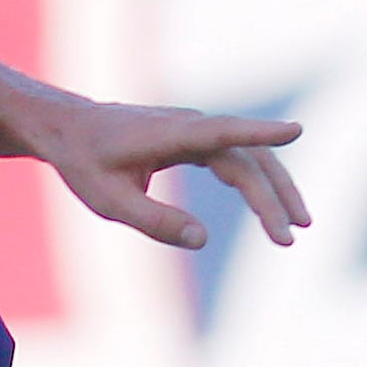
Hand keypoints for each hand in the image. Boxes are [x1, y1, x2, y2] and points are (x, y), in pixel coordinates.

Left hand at [36, 102, 311, 252]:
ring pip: (249, 157)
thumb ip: (155, 221)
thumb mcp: (111, 201)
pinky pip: (236, 159)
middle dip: (273, 196)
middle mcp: (190, 126)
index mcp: (170, 134)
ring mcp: (196, 130)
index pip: (224, 132)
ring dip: (274, 191)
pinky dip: (255, 184)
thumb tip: (202, 240)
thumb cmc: (86, 163)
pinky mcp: (195, 140)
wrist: (70, 130)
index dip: (261, 132)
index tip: (295, 130)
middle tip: (292, 236)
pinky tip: (269, 210)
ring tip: (295, 227)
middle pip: (247, 156)